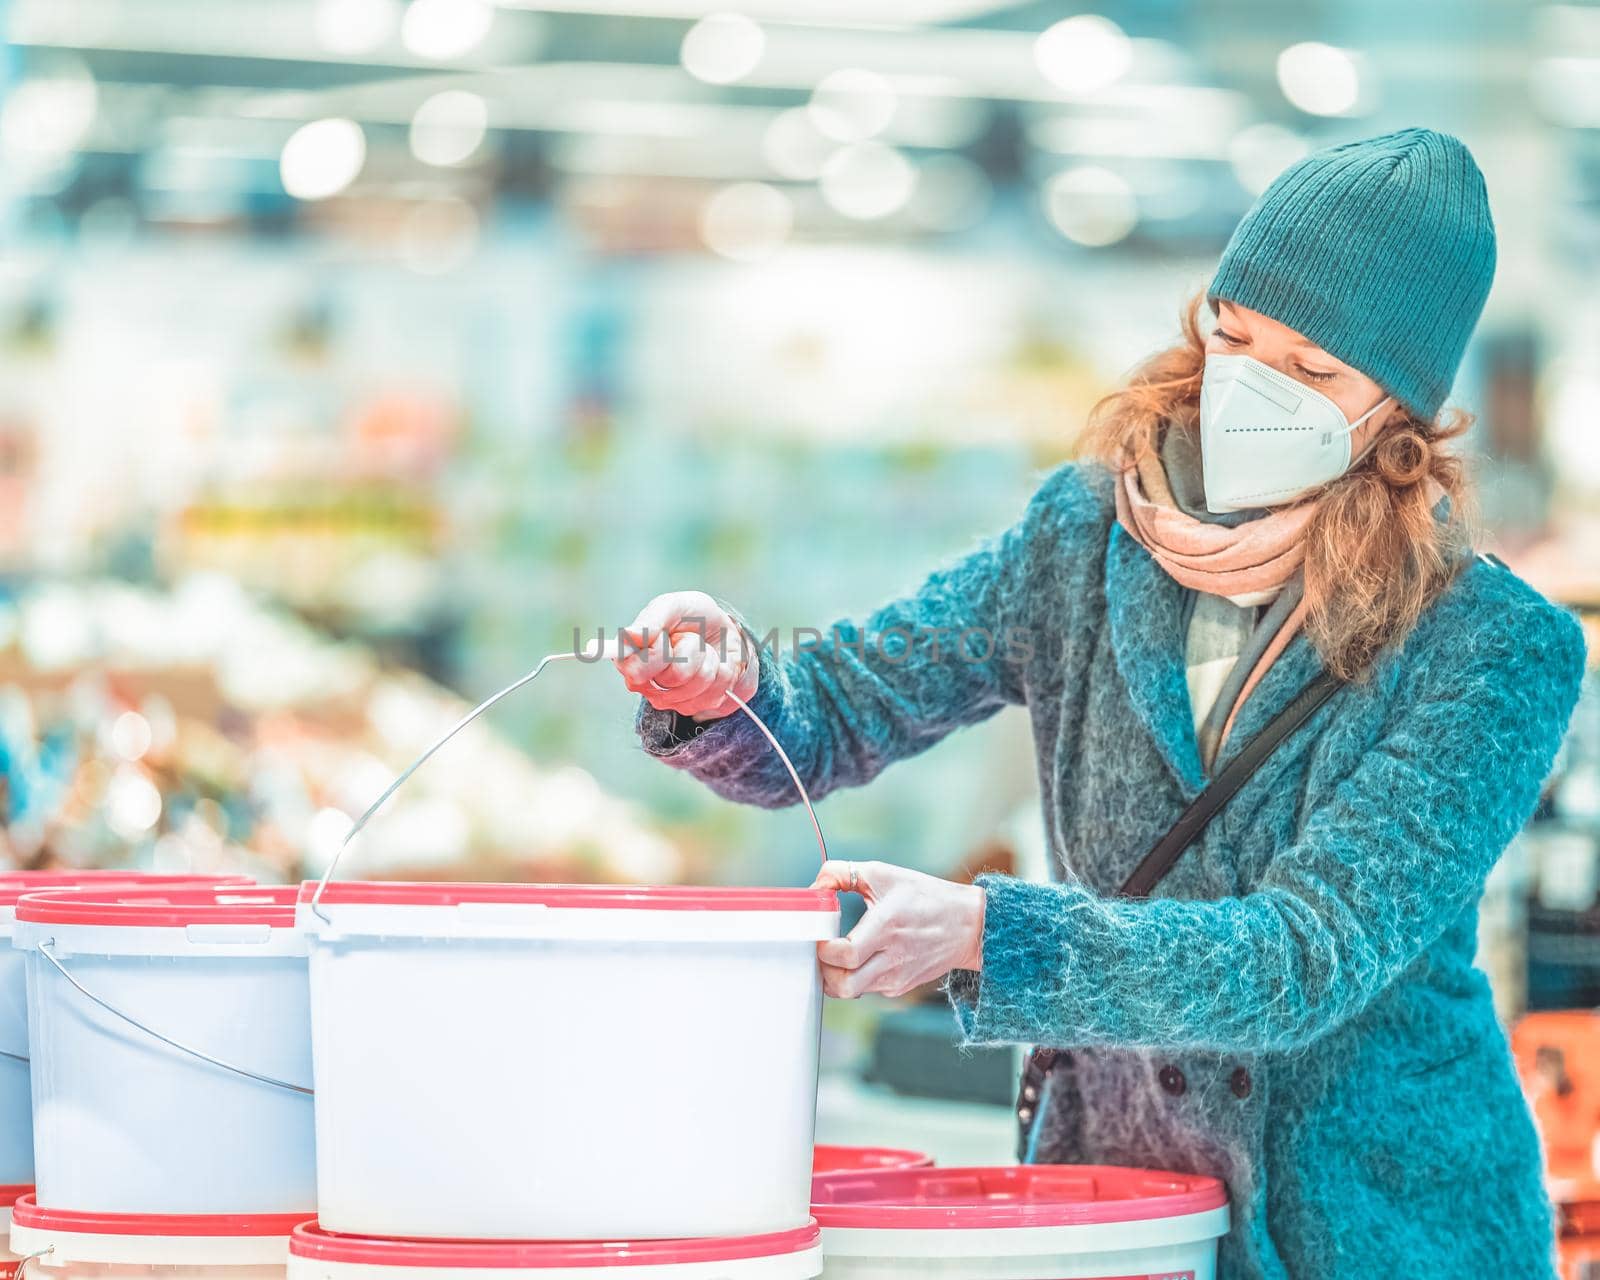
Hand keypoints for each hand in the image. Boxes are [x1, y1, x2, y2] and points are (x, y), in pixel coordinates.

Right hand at [614, 590, 758, 721]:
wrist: (724, 633)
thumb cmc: (693, 618)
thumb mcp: (675, 606)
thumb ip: (652, 618)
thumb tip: (630, 634)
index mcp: (631, 657)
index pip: (634, 669)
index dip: (657, 652)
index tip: (664, 635)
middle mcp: (645, 684)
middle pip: (673, 677)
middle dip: (689, 650)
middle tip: (689, 639)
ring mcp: (669, 699)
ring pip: (698, 683)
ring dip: (708, 659)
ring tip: (703, 650)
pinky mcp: (693, 706)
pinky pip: (716, 691)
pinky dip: (722, 671)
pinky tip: (714, 665)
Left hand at [811, 860, 985, 999]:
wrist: (967, 925)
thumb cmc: (926, 897)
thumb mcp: (883, 874)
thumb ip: (842, 873)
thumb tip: (815, 886)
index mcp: (887, 928)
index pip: (846, 954)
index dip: (824, 949)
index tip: (820, 934)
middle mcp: (892, 958)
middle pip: (844, 985)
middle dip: (824, 972)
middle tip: (822, 951)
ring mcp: (896, 978)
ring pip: (852, 991)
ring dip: (837, 976)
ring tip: (837, 955)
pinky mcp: (900, 987)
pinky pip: (867, 989)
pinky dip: (855, 976)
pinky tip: (860, 957)